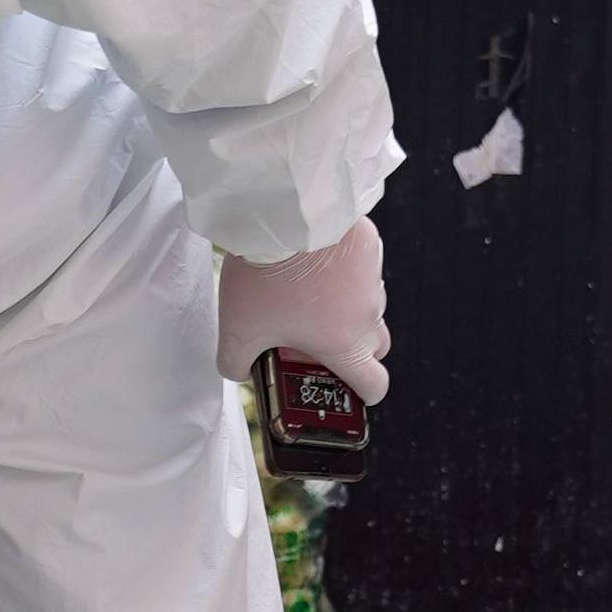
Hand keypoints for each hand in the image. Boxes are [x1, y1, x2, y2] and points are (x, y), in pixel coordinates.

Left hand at [215, 219, 391, 405]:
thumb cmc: (266, 278)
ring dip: (349, 308)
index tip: (355, 392)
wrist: (286, 218)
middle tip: (323, 343)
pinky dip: (346, 273)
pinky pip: (364, 269)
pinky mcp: (370, 249)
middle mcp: (367, 316)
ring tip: (310, 296)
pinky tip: (316, 262)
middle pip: (376, 346)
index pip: (375, 384)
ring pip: (369, 305)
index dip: (367, 393)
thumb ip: (235, 361)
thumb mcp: (238, 328)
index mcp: (344, 345)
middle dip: (357, 351)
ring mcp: (373, 280)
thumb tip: (237, 371)